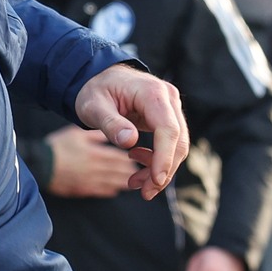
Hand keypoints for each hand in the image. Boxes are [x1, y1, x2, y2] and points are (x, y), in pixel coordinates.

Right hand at [41, 125, 139, 197]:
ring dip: (123, 182)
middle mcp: (95, 167)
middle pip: (118, 170)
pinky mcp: (82, 189)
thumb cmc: (57, 146)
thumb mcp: (76, 134)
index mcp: (95, 152)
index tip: (136, 159)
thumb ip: (95, 135)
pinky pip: (100, 191)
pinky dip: (109, 191)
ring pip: (112, 182)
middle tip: (140, 172)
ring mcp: (89, 180)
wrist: (40, 164)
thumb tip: (109, 134)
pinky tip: (115, 191)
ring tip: (131, 182)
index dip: (128, 159)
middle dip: (129, 171)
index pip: (118, 157)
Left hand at [74, 64, 188, 197]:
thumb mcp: (93, 106)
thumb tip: (129, 142)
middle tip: (144, 193)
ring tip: (135, 182)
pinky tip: (136, 160)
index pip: (168, 129)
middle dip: (163, 171)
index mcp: (152, 93)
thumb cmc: (94, 90)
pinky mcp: (166, 117)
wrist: (99, 77)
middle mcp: (168, 98)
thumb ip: (110, 123)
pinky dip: (157, 159)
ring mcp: (170, 108)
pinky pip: (169, 143)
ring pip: (177, 145)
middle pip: (178, 141)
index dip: (164, 157)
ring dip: (160, 169)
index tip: (155, 180)